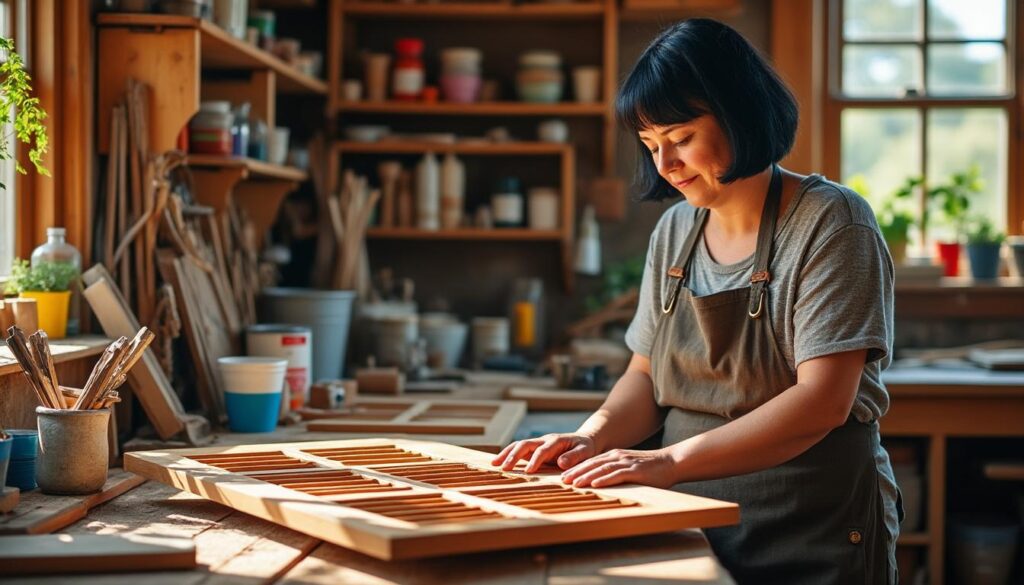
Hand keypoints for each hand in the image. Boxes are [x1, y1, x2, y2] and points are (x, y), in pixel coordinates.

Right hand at [491, 433, 597, 472]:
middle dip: (514, 455)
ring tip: (494, 464)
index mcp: (556, 441)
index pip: (543, 450)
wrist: (584, 441)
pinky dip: (508, 455)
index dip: (535, 460)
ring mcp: (538, 444)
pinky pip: (519, 451)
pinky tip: (499, 464)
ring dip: (506, 454)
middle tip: (504, 468)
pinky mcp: (534, 450)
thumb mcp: (586, 452)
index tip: (528, 471)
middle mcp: (544, 440)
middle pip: (525, 444)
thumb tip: (560, 463)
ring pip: (518, 446)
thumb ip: (575, 457)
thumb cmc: (585, 448)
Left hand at [559, 447, 680, 488]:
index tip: (563, 477)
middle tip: (562, 481)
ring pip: (602, 469)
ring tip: (574, 483)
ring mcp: (626, 463)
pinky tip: (595, 484)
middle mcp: (617, 457)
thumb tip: (600, 481)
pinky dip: (605, 479)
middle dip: (576, 472)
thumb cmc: (650, 468)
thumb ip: (616, 472)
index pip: (591, 462)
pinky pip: (617, 475)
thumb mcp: (629, 467)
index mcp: (614, 456)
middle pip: (592, 464)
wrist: (671, 462)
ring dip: (587, 476)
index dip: (576, 469)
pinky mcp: (635, 471)